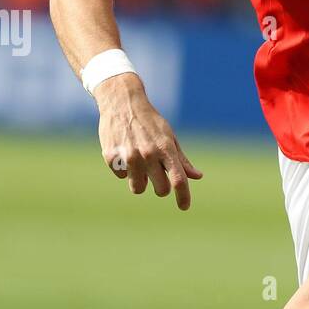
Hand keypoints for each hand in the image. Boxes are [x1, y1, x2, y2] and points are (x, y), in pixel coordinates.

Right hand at [95, 74, 202, 209]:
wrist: (121, 102)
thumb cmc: (149, 121)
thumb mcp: (169, 136)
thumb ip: (181, 159)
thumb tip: (197, 177)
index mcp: (165, 148)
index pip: (178, 180)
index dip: (183, 197)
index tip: (184, 207)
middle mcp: (148, 154)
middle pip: (160, 190)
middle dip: (160, 187)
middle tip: (157, 176)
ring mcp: (129, 156)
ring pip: (138, 188)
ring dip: (140, 181)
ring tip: (138, 164)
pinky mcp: (112, 157)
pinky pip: (121, 176)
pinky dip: (124, 169)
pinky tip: (123, 153)